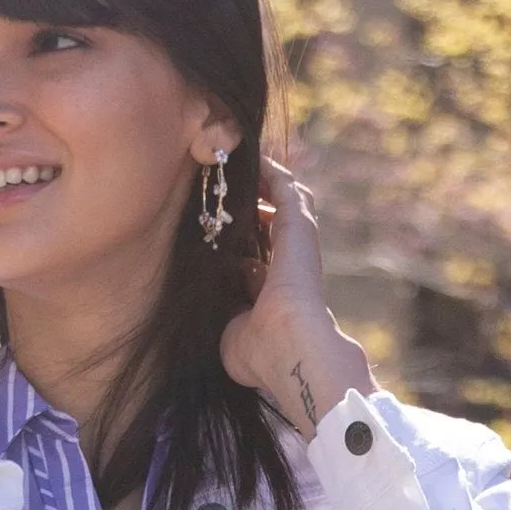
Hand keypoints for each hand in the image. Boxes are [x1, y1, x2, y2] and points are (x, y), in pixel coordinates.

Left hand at [220, 155, 374, 433]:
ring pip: (281, 201)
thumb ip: (224, 313)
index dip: (234, 242)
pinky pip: (284, 188)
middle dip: (246, 206)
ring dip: (258, 183)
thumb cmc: (259, 354)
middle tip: (219, 187)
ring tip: (234, 164)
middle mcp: (288, 264)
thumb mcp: (230, 333)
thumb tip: (212, 300)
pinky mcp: (300, 227)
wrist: (287, 348)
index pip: (254, 257)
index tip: (211, 228)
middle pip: (268, 224)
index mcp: (274, 292)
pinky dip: (267, 171)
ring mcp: (297, 244)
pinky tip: (248, 156)